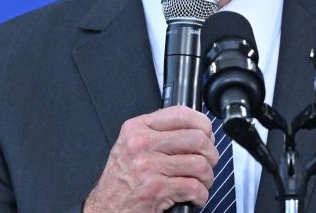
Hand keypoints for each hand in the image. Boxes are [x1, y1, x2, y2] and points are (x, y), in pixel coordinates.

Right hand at [84, 106, 218, 212]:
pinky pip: (194, 188)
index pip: (181, 113)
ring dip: (207, 178)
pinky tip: (193, 198)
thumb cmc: (121, 182)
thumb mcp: (132, 146)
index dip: (202, 124)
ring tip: (200, 183)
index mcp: (137, 128)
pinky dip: (200, 196)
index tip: (207, 135)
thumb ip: (158, 133)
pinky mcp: (155, 190)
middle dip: (210, 154)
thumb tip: (197, 129)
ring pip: (199, 164)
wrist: (104, 209)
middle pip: (197, 138)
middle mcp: (141, 144)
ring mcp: (148, 166)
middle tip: (207, 163)